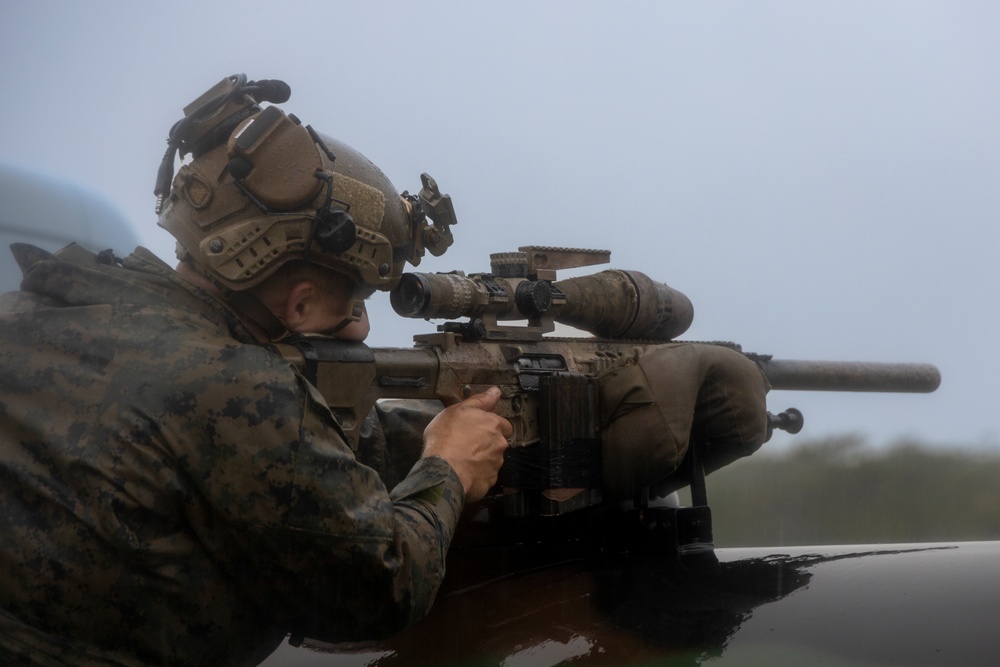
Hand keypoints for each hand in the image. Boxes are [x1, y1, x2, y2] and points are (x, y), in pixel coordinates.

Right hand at [422, 387, 511, 502]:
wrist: (443, 469)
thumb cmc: (447, 437)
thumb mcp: (458, 410)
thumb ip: (480, 400)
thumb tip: (495, 392)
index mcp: (494, 425)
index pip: (504, 424)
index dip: (492, 426)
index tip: (479, 428)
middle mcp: (499, 444)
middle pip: (498, 442)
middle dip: (487, 443)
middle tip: (468, 443)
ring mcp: (495, 464)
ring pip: (493, 459)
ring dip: (482, 459)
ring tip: (463, 458)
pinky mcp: (489, 481)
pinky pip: (486, 476)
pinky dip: (478, 474)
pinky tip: (464, 471)